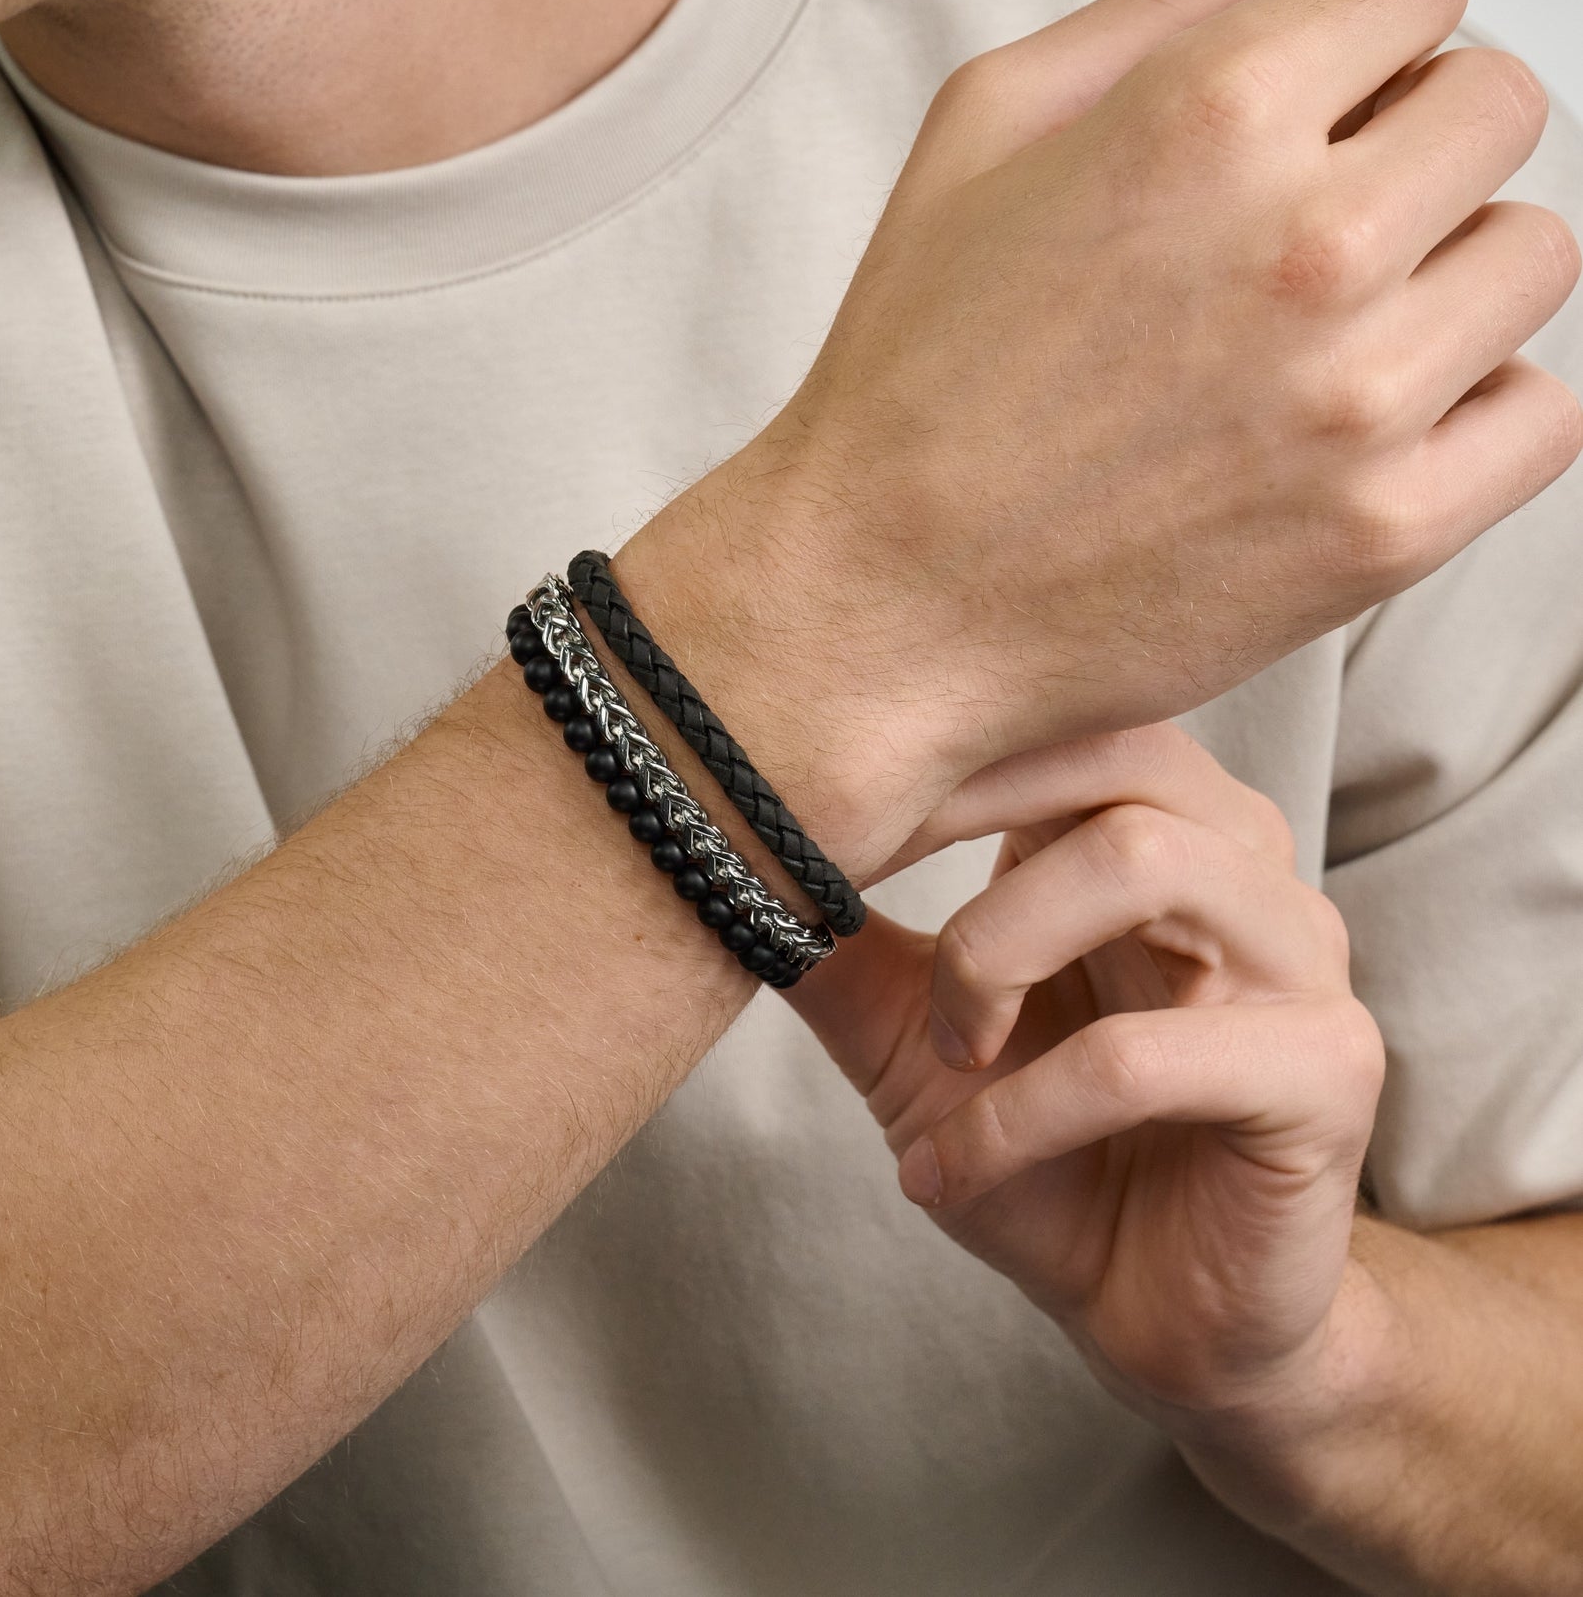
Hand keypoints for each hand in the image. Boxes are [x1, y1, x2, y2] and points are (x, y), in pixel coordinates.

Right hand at [619, 0, 1581, 880]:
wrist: (879, 598)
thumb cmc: (911, 379)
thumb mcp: (974, 138)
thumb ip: (1147, 15)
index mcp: (1202, 117)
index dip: (1370, 23)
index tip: (1335, 83)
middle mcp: (1306, 242)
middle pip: (1500, 105)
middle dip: (1415, 136)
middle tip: (1320, 212)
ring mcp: (1360, 394)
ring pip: (1533, 255)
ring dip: (1446, 274)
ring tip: (1327, 331)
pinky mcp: (1388, 528)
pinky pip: (1541, 417)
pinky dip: (1472, 412)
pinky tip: (1363, 423)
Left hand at [789, 723, 1385, 1429]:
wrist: (1155, 1322)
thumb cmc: (1045, 1157)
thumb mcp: (910, 1039)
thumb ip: (840, 944)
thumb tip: (716, 847)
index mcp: (1159, 830)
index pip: (1066, 719)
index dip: (941, 744)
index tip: (821, 792)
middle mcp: (1245, 868)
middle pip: (1116, 755)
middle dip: (964, 812)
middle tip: (859, 880)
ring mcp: (1300, 961)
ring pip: (1141, 862)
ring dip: (993, 954)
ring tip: (943, 1055)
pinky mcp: (1326, 1074)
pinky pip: (1145, 1056)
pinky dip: (1018, 1113)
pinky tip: (949, 1172)